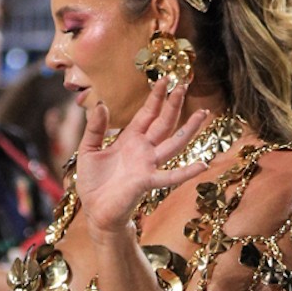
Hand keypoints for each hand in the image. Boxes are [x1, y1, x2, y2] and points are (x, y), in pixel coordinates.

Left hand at [73, 80, 209, 237]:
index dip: (156, 97)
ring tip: (203, 114)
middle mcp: (144, 150)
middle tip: (184, 85)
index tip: (165, 79)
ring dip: (188, 129)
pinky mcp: (147, 182)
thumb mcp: (88, 149)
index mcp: (130, 139)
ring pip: (173, 144)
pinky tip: (203, 166)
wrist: (95, 211)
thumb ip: (95, 128)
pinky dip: (187, 172)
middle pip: (164, 123)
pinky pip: (170, 177)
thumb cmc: (93, 182)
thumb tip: (101, 105)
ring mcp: (148, 165)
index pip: (147, 114)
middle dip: (174, 104)